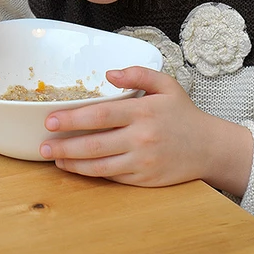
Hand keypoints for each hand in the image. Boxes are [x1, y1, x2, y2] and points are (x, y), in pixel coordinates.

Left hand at [39, 66, 252, 193]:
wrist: (210, 148)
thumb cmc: (183, 114)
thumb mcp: (166, 85)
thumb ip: (138, 74)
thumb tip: (109, 73)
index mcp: (143, 112)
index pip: (100, 116)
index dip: (72, 118)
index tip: (50, 120)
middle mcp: (141, 138)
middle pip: (94, 144)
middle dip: (64, 145)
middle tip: (43, 144)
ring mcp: (142, 162)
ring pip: (99, 165)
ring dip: (73, 163)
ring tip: (54, 157)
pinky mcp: (144, 180)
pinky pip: (112, 177)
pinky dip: (91, 174)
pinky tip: (77, 167)